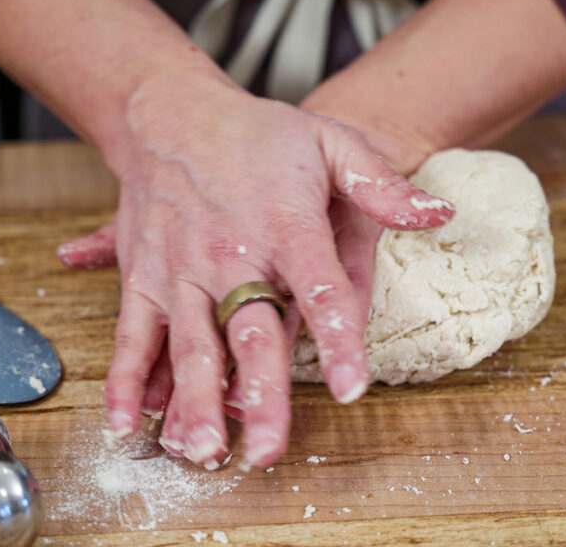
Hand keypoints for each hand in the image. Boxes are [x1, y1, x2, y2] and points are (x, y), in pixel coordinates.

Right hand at [71, 77, 453, 468]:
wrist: (172, 113)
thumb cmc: (261, 134)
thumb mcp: (332, 140)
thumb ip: (382, 183)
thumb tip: (438, 214)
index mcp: (284, 225)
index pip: (319, 289)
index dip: (337, 340)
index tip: (349, 388)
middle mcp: (230, 254)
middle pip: (249, 332)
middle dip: (259, 394)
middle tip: (267, 450)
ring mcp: (180, 269)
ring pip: (188, 344)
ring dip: (193, 402)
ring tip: (202, 451)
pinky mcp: (141, 276)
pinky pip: (132, 334)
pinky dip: (127, 381)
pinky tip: (128, 424)